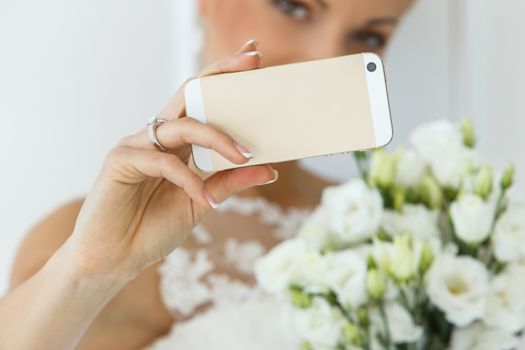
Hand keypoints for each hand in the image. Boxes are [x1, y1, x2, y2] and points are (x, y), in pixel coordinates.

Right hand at [62, 39, 276, 280]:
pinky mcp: (120, 161)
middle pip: (190, 93)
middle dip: (222, 75)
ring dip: (217, 138)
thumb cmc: (152, 228)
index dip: (225, 77)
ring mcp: (136, 145)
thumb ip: (230, 183)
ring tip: (245, 155)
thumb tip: (271, 169)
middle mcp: (156, 136)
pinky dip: (189, 181)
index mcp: (174, 142)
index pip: (202, 101)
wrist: (114, 259)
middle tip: (255, 61)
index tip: (256, 58)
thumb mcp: (202, 203)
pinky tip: (205, 200)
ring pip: (182, 125)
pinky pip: (163, 162)